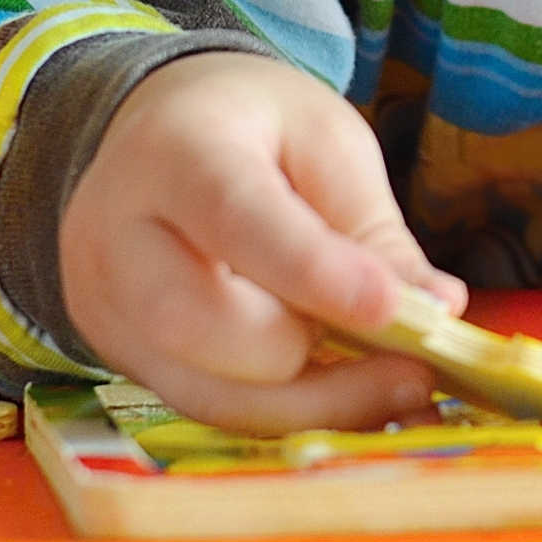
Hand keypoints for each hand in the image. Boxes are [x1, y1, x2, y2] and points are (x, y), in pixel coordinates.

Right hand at [59, 52, 466, 433]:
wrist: (161, 129)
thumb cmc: (256, 129)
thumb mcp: (327, 143)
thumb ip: (372, 228)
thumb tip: (437, 310)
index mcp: (174, 151)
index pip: (236, 220)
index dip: (316, 274)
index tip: (400, 310)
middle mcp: (115, 234)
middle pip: (197, 321)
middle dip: (307, 350)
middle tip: (403, 348)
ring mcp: (105, 305)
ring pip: (203, 390)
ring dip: (312, 402)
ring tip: (397, 384)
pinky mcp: (121, 356)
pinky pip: (207, 408)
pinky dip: (288, 413)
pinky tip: (351, 397)